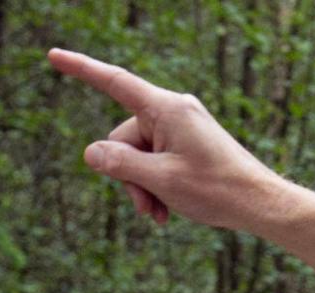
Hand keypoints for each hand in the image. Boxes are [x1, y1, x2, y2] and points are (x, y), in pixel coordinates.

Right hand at [47, 48, 291, 231]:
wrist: (262, 204)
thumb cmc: (217, 190)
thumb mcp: (160, 180)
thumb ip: (120, 164)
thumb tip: (92, 153)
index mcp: (167, 109)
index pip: (114, 82)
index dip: (81, 69)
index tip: (53, 56)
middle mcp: (174, 112)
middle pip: (124, 137)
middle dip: (127, 175)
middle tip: (147, 208)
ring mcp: (182, 128)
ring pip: (139, 155)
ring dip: (143, 186)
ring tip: (160, 214)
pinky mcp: (189, 144)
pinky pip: (157, 161)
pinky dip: (157, 185)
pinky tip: (168, 211)